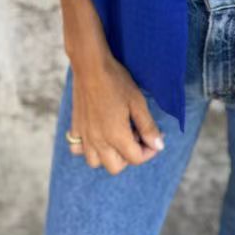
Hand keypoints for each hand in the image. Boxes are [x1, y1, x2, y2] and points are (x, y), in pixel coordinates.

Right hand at [54, 0, 164, 173]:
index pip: (136, 158)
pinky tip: (97, 133)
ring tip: (118, 136)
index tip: (154, 138)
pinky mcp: (76, 127)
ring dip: (109, 155)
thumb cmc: (116, 81)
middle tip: (136, 136)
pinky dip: (88, 148)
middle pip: (116, 167)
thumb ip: (148, 127)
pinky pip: (78, 149)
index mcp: (116, 136)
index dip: (150, 151)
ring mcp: (84, 136)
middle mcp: (98, 141)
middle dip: (129, 157)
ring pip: (95, 162)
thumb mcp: (138, 102)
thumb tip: (159, 146)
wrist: (90, 66)